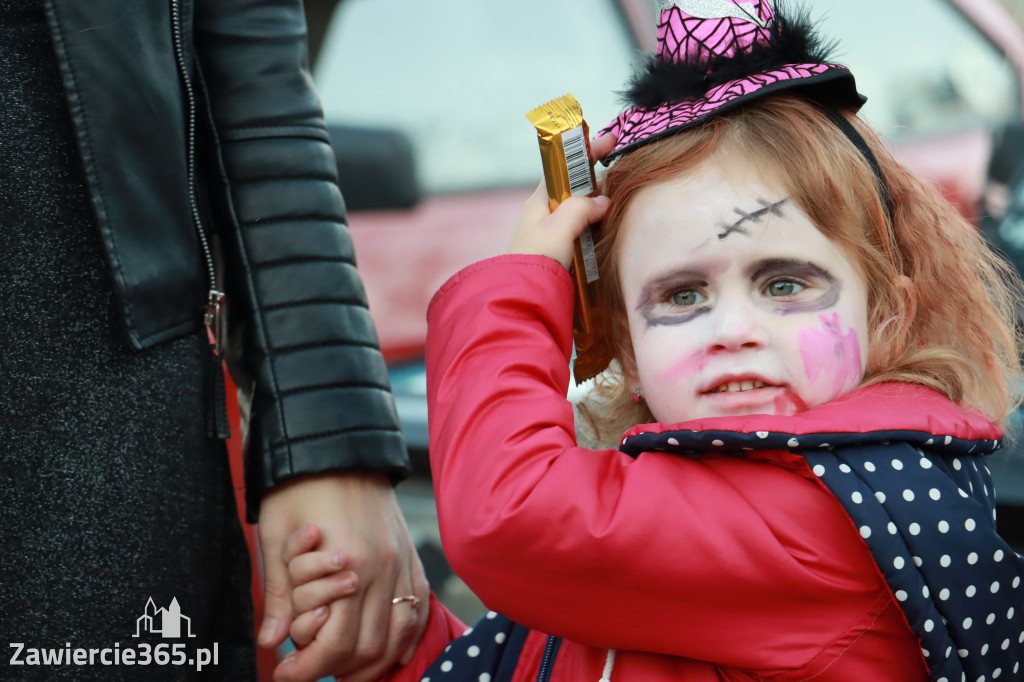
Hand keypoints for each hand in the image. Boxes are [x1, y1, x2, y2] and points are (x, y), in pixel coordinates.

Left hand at [257, 472, 428, 681]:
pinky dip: (403, 637)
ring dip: (373, 662)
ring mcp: (402, 563)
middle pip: (369, 649)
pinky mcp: (412, 557)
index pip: (335, 644)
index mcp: (347, 565)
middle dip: (337, 670)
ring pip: (397, 636)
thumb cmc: (299, 486)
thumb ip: (277, 592)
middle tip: (308, 670)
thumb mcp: (274, 536)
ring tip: (344, 669)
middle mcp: (382, 570)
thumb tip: (271, 639)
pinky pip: (417, 610)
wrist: (338, 445)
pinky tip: (386, 649)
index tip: (285, 674)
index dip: (308, 669)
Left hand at [505, 133, 615, 267]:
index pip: (563, 170)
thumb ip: (580, 208)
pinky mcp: (564, 257)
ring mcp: (555, 238)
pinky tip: (612, 230)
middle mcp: (546, 218)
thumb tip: (603, 201)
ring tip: (624, 201)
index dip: (585, 154)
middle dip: (598, 181)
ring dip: (601, 207)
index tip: (609, 141)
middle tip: (623, 175)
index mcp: (540, 204)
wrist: (523, 301)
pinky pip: (585, 235)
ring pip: (582, 214)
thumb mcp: (558, 228)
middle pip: (576, 191)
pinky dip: (599, 229)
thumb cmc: (536, 261)